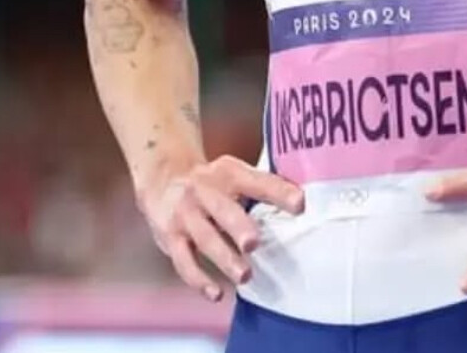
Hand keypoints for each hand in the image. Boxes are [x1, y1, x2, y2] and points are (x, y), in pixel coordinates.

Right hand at [138, 154, 304, 299]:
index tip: (300, 204)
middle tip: (254, 243)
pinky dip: (199, 280)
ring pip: (205, 238)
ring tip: (244, 276)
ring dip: (224, 259)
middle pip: (222, 209)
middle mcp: (204, 191)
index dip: (278, 191)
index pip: (256, 180)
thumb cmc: (212, 181)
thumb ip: (262, 187)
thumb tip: (302, 203)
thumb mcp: (234, 174)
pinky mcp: (170, 237)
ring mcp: (185, 215)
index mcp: (228, 173)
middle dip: (238, 226)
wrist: (163, 177)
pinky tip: (216, 294)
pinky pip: (183, 261)